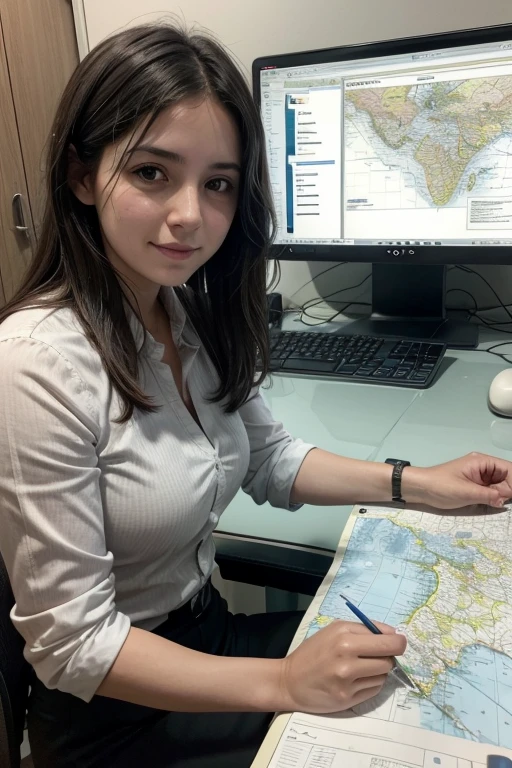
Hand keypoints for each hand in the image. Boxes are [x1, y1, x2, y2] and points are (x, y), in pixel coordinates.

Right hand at [279, 619, 405, 713]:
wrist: (290, 680)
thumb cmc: (313, 651)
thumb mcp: (334, 629)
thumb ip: (363, 629)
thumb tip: (393, 635)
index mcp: (345, 638)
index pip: (388, 641)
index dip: (398, 642)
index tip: (398, 642)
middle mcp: (347, 660)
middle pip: (389, 659)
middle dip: (388, 656)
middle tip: (378, 654)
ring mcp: (348, 682)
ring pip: (383, 675)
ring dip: (378, 670)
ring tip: (362, 667)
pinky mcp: (348, 699)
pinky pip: (375, 689)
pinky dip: (371, 683)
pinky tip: (356, 679)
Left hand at [405, 452, 511, 509]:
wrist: (420, 488)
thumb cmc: (441, 486)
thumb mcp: (465, 492)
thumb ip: (488, 495)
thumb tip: (504, 500)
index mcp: (482, 462)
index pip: (508, 469)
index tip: (511, 497)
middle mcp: (483, 468)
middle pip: (507, 478)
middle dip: (508, 491)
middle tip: (501, 503)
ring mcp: (479, 478)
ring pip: (500, 486)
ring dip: (501, 496)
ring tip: (496, 504)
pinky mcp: (475, 487)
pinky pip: (491, 492)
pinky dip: (494, 499)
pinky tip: (492, 504)